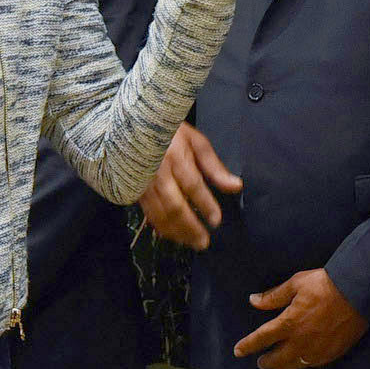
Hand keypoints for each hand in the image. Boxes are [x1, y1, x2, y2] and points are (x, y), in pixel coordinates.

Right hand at [138, 124, 241, 249]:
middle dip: (190, 227)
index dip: (205, 204)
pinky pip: (148, 213)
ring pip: (159, 213)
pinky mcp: (134, 189)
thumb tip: (236, 186)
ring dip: (176, 231)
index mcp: (175, 157)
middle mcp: (157, 172)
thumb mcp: (196, 142)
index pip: (192, 185)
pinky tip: (171, 235)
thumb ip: (215, 167)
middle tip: (203, 241)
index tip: (216, 220)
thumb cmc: (170, 132)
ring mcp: (143, 182)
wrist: (134, 126)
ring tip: (191, 242)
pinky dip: (160, 226)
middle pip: (174, 205)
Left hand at [233, 269, 368, 368]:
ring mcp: (316, 349)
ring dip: (282, 367)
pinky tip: (301, 363)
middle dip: (266, 362)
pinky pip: (312, 364)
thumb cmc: (325, 284)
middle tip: (260, 363)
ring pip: (294, 365)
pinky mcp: (332, 352)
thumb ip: (273, 297)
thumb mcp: (296, 284)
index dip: (247, 346)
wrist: (358, 292)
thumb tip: (253, 301)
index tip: (237, 351)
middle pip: (277, 358)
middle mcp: (300, 341)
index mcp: (289, 323)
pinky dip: (302, 364)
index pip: (261, 338)